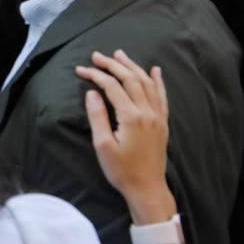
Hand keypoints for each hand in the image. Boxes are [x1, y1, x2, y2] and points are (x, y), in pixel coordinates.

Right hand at [75, 50, 174, 223]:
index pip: (112, 87)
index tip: (80, 70)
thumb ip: (98, 117)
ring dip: (132, 66)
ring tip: (120, 54)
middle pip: (130, 79)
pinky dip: (157, 81)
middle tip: (97, 55)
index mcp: (131, 117)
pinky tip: (154, 70)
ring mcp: (157, 117)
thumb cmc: (122, 171)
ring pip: (147, 83)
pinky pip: (162, 96)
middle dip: (113, 64)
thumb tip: (92, 93)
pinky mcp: (162, 123)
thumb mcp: (103, 146)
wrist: (147, 188)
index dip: (96, 75)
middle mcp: (147, 113)